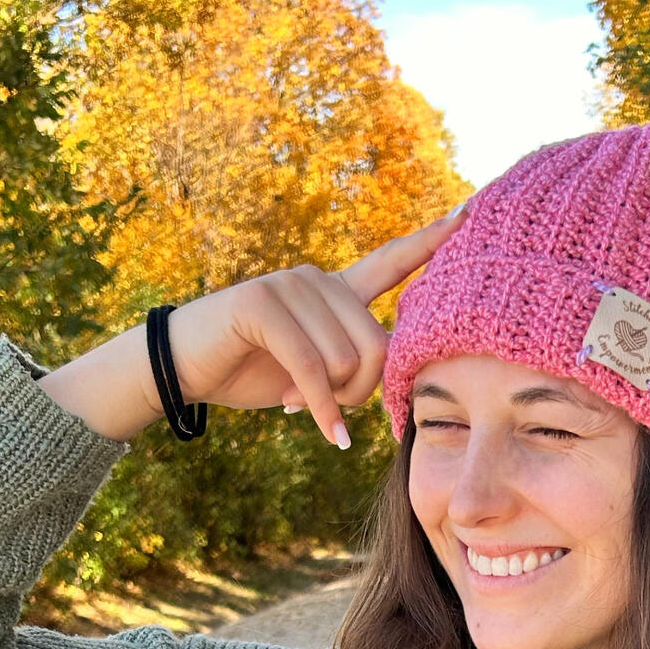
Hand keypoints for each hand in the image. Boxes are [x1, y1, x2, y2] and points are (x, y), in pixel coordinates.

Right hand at [37, 204, 467, 445]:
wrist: (181, 368)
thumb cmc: (251, 370)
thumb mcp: (313, 369)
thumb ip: (352, 364)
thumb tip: (388, 377)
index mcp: (336, 290)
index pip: (391, 262)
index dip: (430, 242)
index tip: (468, 213)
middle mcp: (319, 280)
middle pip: (378, 348)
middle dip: (358, 393)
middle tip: (324, 405)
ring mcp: (290, 286)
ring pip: (346, 363)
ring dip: (329, 401)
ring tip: (296, 399)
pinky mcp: (262, 305)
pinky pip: (312, 369)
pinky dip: (319, 409)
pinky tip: (325, 435)